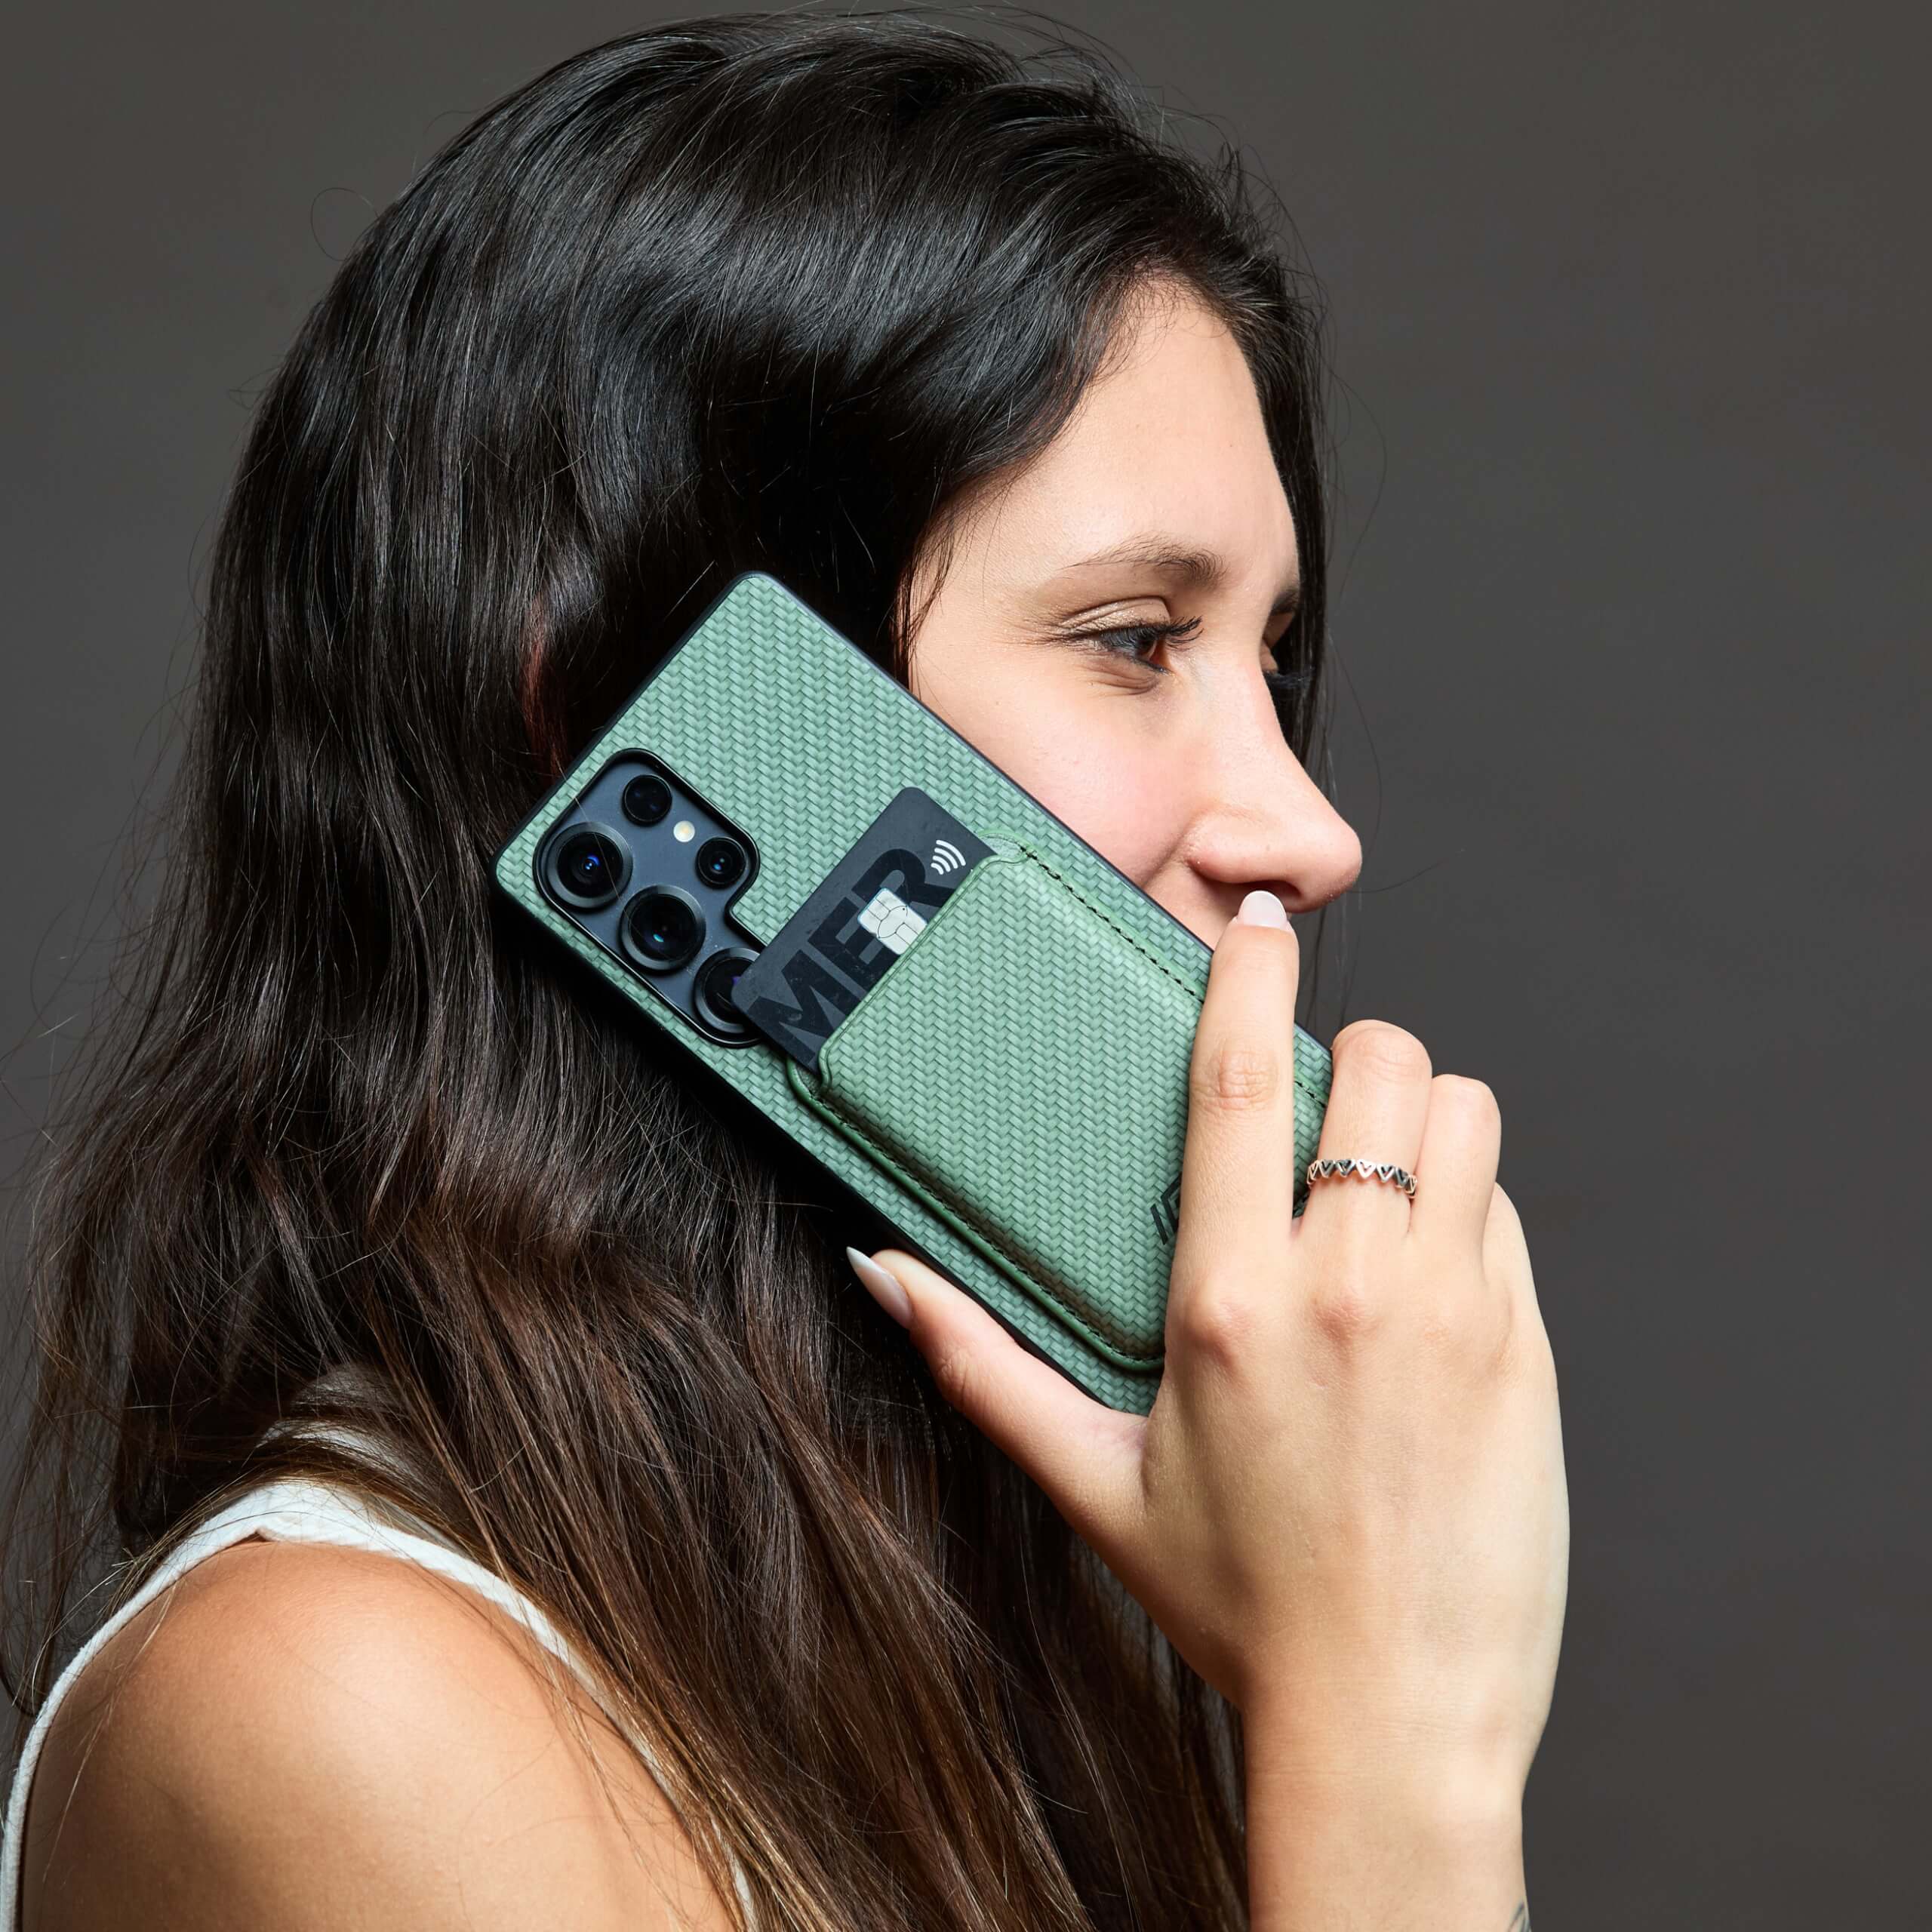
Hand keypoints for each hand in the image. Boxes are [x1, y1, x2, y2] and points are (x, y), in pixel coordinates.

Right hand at [849, 888, 1567, 1815]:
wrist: (1393, 1716)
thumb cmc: (1243, 1602)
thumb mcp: (1092, 1479)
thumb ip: (980, 1363)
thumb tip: (887, 1280)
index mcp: (1229, 1304)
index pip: (1241, 1082)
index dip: (1250, 975)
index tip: (1256, 920)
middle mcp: (1348, 1290)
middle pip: (1382, 1066)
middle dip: (1355, 1052)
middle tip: (1324, 1102)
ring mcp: (1452, 1313)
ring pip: (1464, 1117)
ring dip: (1424, 1119)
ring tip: (1380, 1179)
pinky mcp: (1524, 1349)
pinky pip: (1508, 1213)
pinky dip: (1471, 1208)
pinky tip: (1427, 1272)